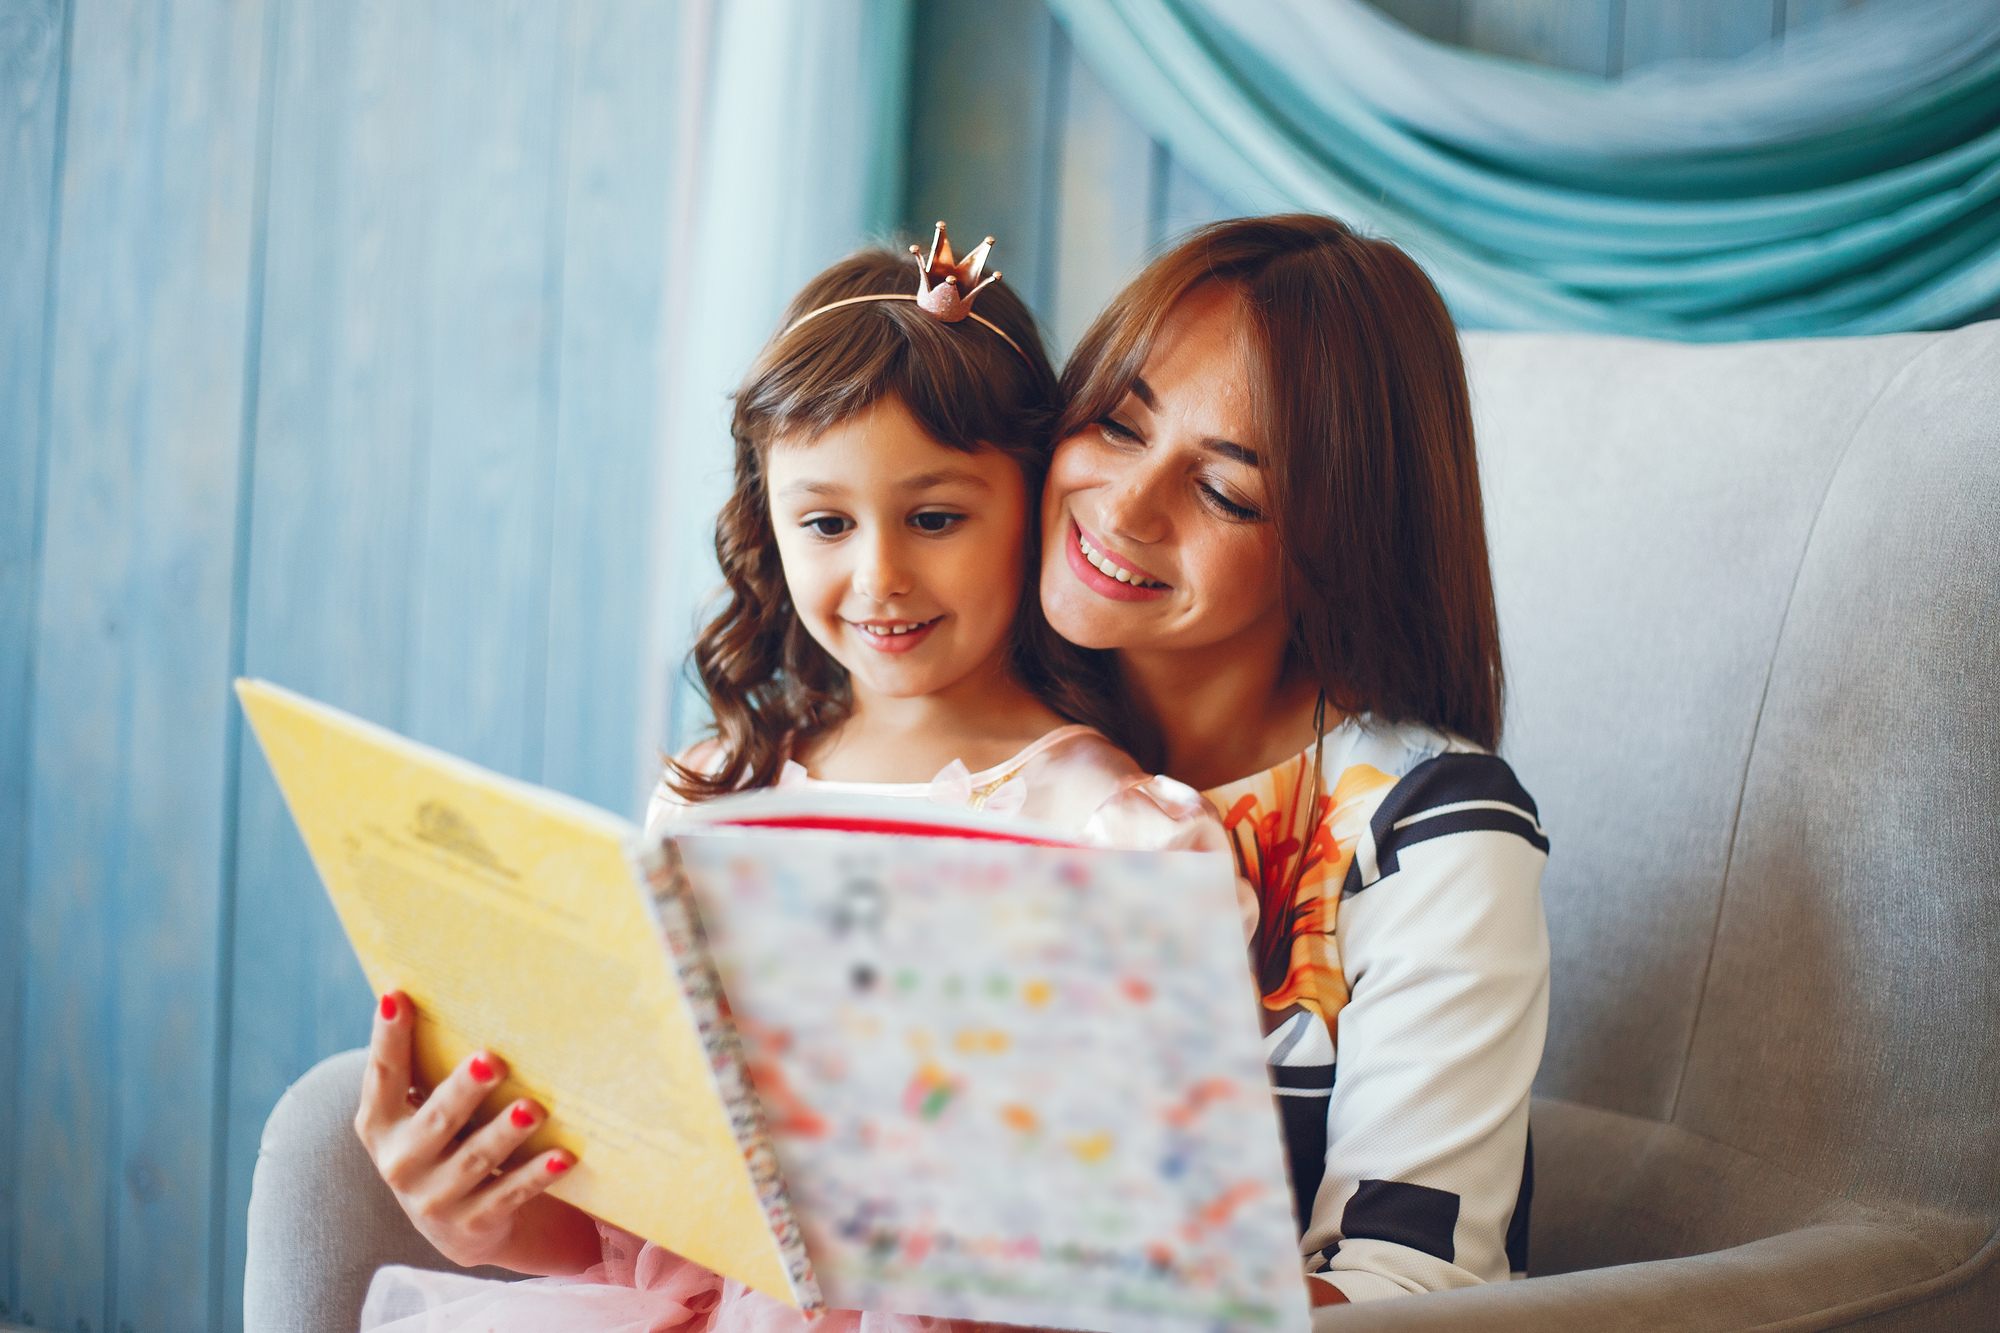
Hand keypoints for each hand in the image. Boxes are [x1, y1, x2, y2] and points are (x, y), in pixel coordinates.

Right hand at [354, 992, 594, 1272]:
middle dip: (464, 1091)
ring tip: (533, 1109)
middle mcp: (401, 1162)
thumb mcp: (423, 1111)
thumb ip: (429, 1069)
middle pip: (437, 1120)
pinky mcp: (473, 1224)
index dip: (387, 1037)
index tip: (398, 996)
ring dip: (505, 1133)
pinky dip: (537, 1176)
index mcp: (381, 1124)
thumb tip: (466, 990)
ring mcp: (435, 1198)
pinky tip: (564, 1157)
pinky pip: (510, 1194)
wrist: (457, 1225)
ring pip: (476, 1159)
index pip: (383, 1075)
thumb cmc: (444, 1141)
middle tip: (493, 1060)